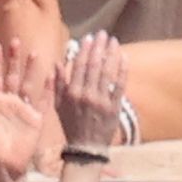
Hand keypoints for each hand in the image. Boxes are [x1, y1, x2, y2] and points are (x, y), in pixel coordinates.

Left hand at [0, 36, 50, 180]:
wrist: (6, 166)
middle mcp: (10, 101)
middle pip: (12, 75)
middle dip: (12, 59)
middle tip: (13, 41)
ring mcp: (24, 108)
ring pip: (28, 83)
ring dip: (30, 68)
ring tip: (33, 52)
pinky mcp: (36, 118)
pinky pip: (44, 100)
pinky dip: (49, 88)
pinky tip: (52, 74)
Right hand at [55, 31, 126, 150]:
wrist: (86, 148)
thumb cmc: (71, 125)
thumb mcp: (59, 105)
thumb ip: (58, 84)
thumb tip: (57, 63)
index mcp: (72, 93)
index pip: (79, 66)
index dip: (85, 50)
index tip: (89, 37)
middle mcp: (87, 95)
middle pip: (94, 66)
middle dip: (99, 47)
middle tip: (103, 34)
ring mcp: (102, 101)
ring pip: (107, 73)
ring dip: (111, 54)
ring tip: (113, 41)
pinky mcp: (115, 107)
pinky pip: (120, 86)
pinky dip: (122, 71)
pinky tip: (124, 57)